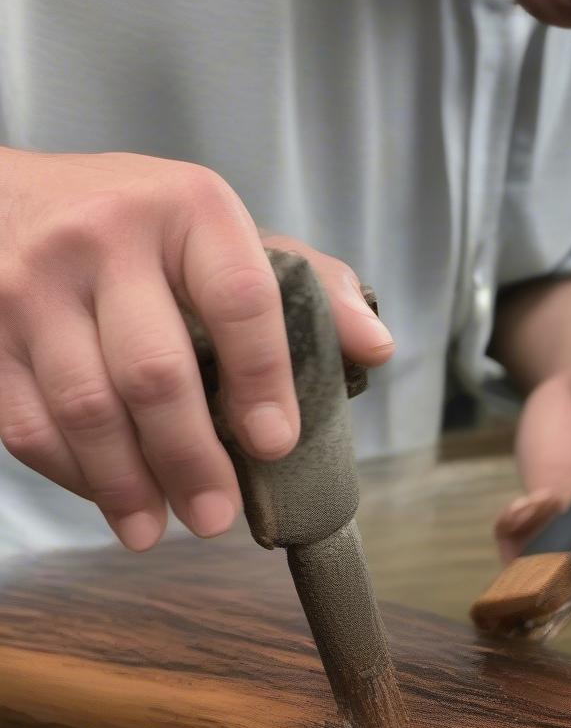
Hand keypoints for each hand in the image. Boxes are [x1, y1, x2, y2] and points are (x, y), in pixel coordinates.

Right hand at [0, 149, 392, 550]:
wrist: (11, 197)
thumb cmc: (146, 228)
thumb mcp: (230, 233)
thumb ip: (309, 286)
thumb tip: (377, 347)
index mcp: (190, 209)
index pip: (242, 302)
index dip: (265, 382)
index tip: (276, 445)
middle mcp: (106, 237)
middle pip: (156, 372)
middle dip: (192, 460)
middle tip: (218, 519)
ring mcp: (34, 283)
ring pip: (85, 407)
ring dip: (127, 485)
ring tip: (157, 530)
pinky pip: (27, 421)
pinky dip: (72, 474)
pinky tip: (110, 498)